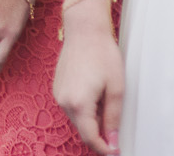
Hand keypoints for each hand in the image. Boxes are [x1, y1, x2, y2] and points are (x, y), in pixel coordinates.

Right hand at [54, 19, 124, 154]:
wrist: (84, 30)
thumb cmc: (102, 54)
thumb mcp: (116, 89)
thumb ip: (113, 118)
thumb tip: (112, 140)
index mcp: (79, 103)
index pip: (90, 138)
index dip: (104, 148)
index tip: (115, 150)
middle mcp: (64, 101)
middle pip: (83, 130)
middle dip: (99, 133)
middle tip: (116, 126)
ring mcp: (58, 93)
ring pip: (77, 119)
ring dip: (91, 119)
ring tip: (105, 100)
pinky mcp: (57, 87)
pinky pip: (71, 106)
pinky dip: (83, 108)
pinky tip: (94, 93)